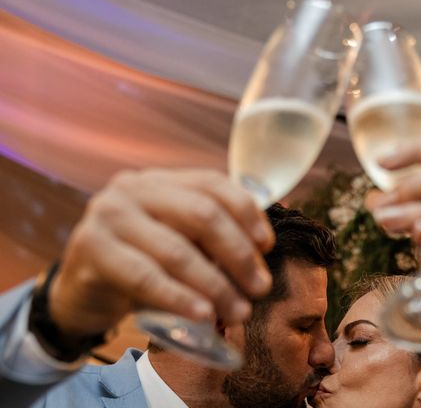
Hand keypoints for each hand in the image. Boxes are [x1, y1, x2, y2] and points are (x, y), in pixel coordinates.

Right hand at [48, 168, 274, 335]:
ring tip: (239, 311)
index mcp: (160, 180)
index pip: (213, 184)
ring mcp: (108, 214)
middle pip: (202, 214)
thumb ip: (208, 238)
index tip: (266, 247)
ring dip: (216, 285)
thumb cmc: (139, 264)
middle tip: (260, 288)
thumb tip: (260, 252)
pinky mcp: (90, 248)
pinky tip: (204, 315)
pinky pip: (145, 276)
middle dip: (238, 254)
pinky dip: (179, 298)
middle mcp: (133, 187)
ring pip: (177, 250)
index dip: (247, 213)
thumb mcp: (175, 241)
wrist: (78, 292)